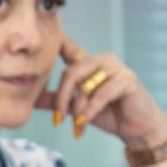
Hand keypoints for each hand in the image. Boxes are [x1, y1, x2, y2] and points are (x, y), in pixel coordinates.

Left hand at [36, 36, 166, 149]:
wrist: (135, 129)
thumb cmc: (108, 115)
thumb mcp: (77, 108)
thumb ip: (56, 101)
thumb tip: (31, 98)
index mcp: (88, 64)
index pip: (70, 49)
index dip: (58, 42)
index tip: (47, 37)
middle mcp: (101, 60)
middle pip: (71, 73)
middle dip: (62, 98)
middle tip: (58, 119)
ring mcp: (116, 67)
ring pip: (85, 85)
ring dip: (78, 109)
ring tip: (77, 125)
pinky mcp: (128, 79)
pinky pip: (102, 94)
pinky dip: (91, 110)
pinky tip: (85, 122)